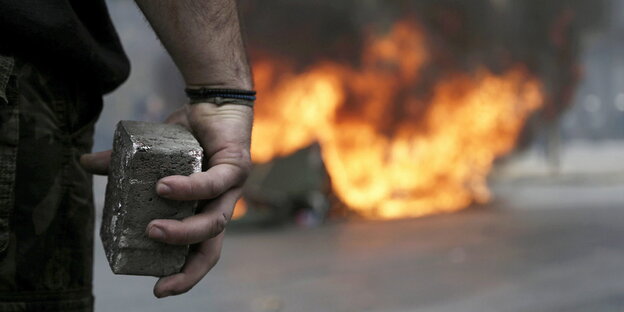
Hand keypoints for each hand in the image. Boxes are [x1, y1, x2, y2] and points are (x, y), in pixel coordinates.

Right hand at [81, 103, 252, 297]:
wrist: (215, 101)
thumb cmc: (189, 132)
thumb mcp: (153, 152)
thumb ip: (122, 163)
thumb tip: (84, 164)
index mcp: (202, 209)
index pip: (200, 251)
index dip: (185, 274)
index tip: (159, 289)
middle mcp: (219, 204)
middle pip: (211, 248)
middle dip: (188, 270)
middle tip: (159, 280)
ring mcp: (231, 189)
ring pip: (215, 223)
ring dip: (184, 231)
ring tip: (153, 229)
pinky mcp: (236, 167)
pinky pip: (214, 185)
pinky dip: (189, 189)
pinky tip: (165, 187)